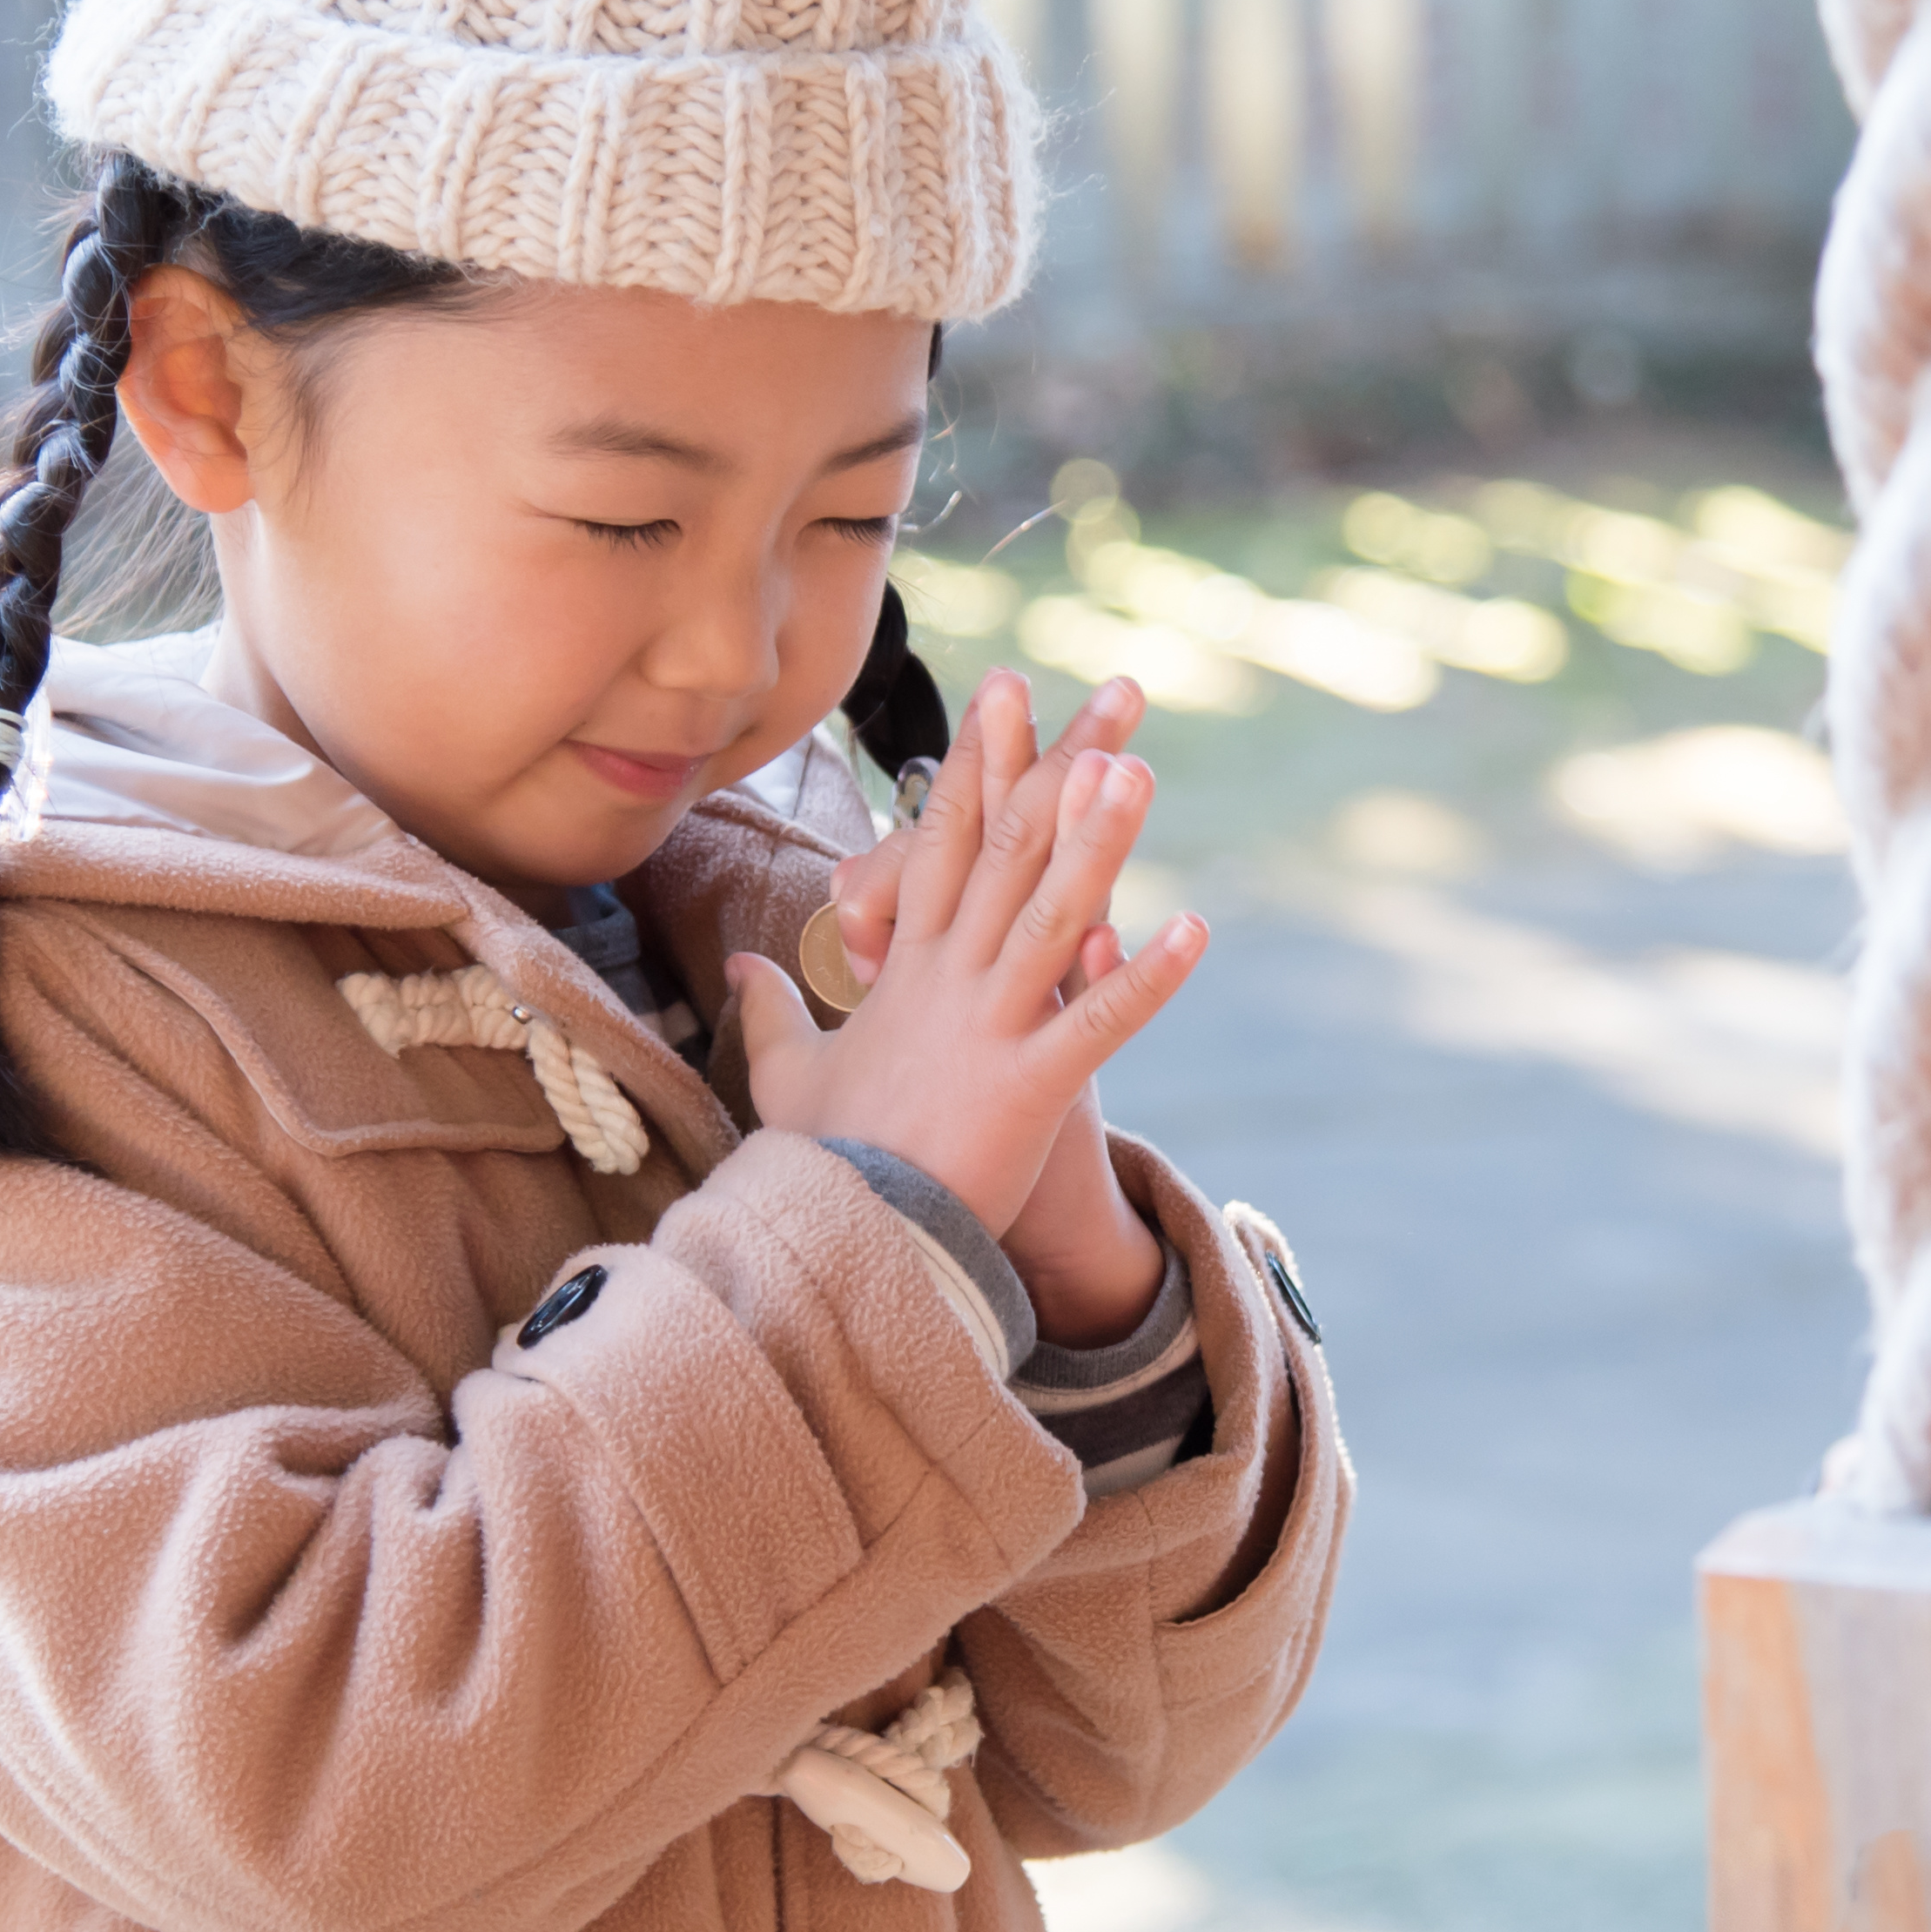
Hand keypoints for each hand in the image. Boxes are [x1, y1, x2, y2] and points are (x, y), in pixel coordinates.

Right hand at [733, 672, 1208, 1281]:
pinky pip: (1098, 1026)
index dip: (976, 764)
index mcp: (904, 970)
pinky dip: (1146, 980)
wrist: (839, 1238)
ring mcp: (990, 1030)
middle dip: (1053, 767)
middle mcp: (949, 981)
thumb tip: (737, 966)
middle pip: (1005, 853)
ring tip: (1138, 772)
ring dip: (1098, 844)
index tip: (1004, 693)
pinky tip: (1194, 931)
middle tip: (1105, 696)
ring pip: (1051, 918)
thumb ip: (772, 1013)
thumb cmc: (819, 1161)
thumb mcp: (789, 1077)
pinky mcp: (1028, 1088)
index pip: (939, 842)